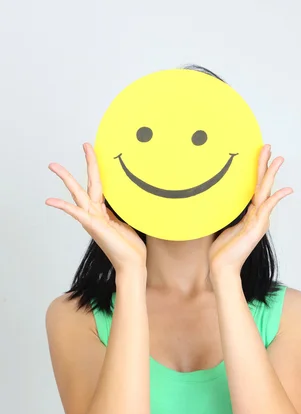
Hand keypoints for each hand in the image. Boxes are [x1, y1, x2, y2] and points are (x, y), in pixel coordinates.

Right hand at [46, 143, 146, 274]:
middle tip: (84, 144)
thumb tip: (125, 199)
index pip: (98, 184)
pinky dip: (64, 207)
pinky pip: (77, 214)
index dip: (96, 167)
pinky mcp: (94, 226)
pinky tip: (51, 200)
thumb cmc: (131, 247)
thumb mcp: (127, 222)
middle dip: (86, 164)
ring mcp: (93, 220)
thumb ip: (121, 211)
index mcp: (103, 212)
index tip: (94, 151)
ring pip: (78, 194)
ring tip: (54, 166)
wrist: (131, 264)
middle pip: (86, 184)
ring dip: (66, 179)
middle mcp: (95, 214)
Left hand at [208, 144, 292, 278]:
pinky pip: (267, 209)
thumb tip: (221, 203)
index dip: (258, 170)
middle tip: (268, 146)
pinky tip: (285, 189)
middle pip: (262, 185)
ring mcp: (258, 221)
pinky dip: (276, 198)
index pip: (255, 187)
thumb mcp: (224, 226)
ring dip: (271, 175)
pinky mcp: (256, 228)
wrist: (222, 268)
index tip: (260, 154)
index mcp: (250, 214)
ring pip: (266, 192)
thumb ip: (229, 215)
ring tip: (278, 158)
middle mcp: (257, 215)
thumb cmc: (222, 251)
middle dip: (265, 165)